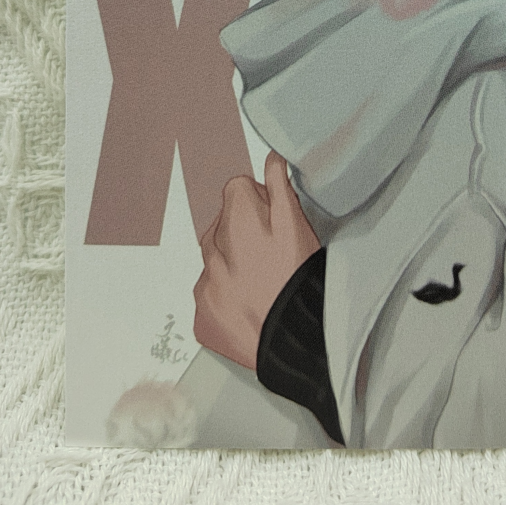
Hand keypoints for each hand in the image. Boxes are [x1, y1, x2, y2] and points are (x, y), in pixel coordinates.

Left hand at [193, 152, 319, 370]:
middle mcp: (214, 252)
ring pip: (214, 261)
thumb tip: (272, 158)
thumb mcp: (299, 227)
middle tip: (271, 256)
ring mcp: (205, 287)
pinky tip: (250, 306)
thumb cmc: (303, 282)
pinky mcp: (202, 319)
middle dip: (241, 233)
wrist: (298, 345)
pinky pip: (209, 297)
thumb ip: (281, 188)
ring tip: (262, 284)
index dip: (260, 202)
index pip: (237, 189)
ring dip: (231, 266)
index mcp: (238, 221)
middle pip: (222, 225)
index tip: (274, 220)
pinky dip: (224, 299)